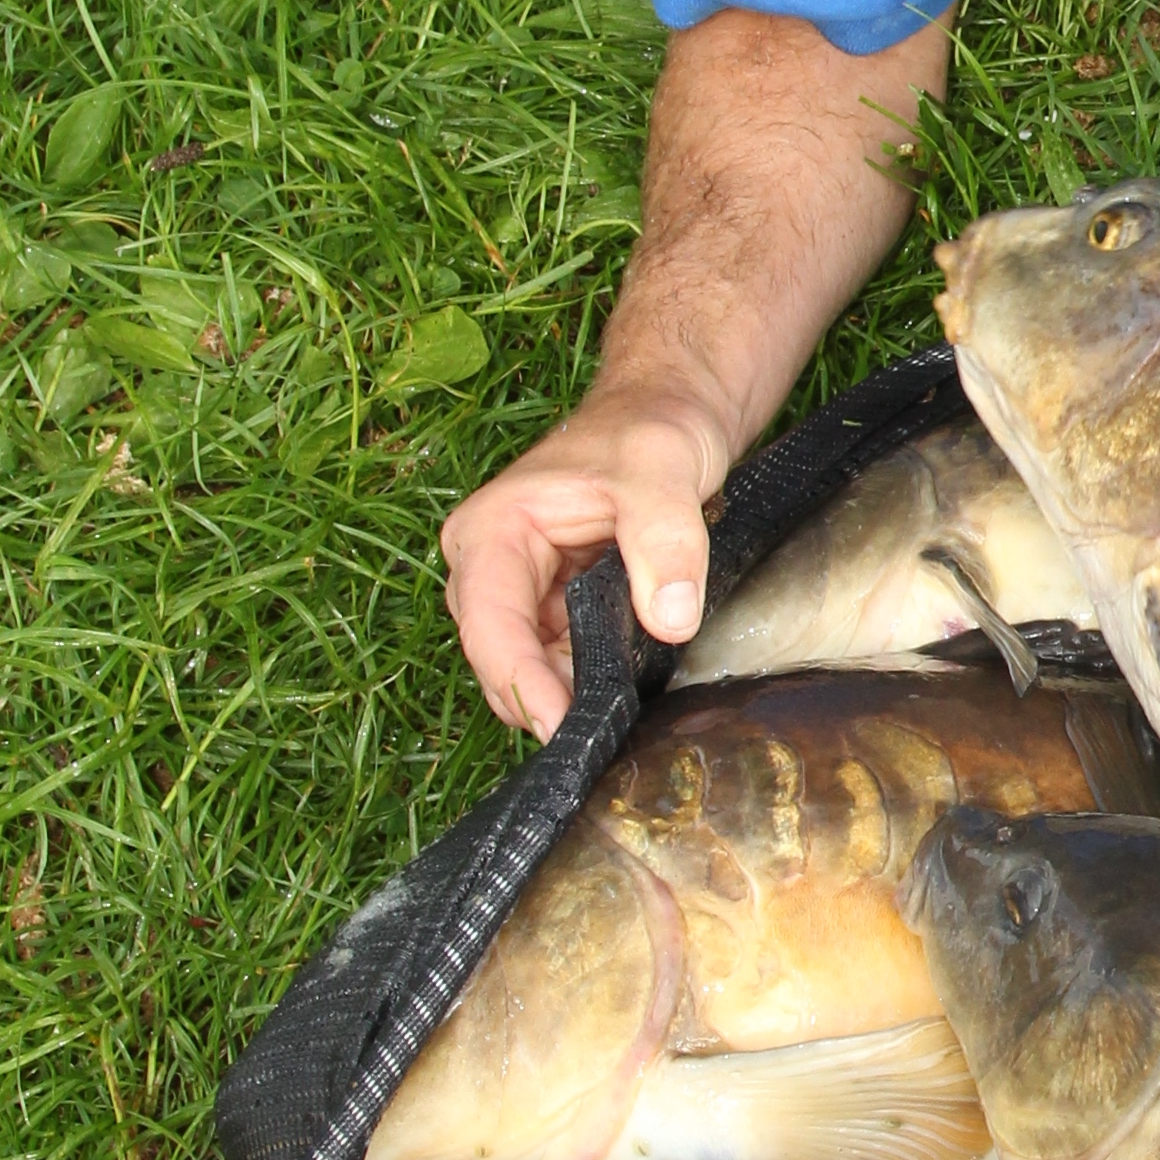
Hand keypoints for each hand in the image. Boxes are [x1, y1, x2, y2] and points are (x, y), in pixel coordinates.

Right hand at [438, 378, 730, 740]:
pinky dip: (590, 687)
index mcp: (492, 533)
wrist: (669, 417)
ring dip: (570, 700)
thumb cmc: (652, 433)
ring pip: (532, 671)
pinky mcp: (558, 611)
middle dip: (543, 703)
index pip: (489, 626)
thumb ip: (666, 540)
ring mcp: (525, 594)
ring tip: (622, 724)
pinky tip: (627, 700)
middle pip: (500, 660)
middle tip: (604, 743)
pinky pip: (564, 664)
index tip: (563, 729)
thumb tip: (670, 619)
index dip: (521, 684)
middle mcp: (492, 568)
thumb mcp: (663, 473)